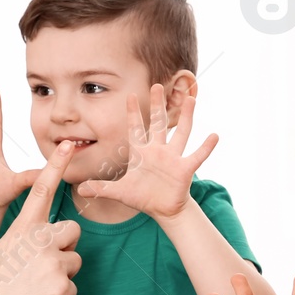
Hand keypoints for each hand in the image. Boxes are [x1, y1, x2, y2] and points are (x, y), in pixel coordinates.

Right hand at [0, 139, 82, 294]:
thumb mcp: (3, 250)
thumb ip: (26, 239)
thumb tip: (46, 242)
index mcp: (23, 227)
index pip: (41, 189)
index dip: (56, 165)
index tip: (69, 145)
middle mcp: (41, 239)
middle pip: (73, 230)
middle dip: (65, 246)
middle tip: (43, 265)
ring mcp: (53, 262)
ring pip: (75, 261)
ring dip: (61, 274)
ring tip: (36, 286)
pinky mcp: (62, 285)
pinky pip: (72, 288)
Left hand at [75, 84, 215, 219]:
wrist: (163, 209)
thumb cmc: (143, 197)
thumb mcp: (120, 192)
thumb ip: (101, 189)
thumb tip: (80, 189)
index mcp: (141, 153)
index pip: (135, 128)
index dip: (132, 112)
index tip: (129, 94)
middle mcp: (158, 150)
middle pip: (158, 123)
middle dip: (157, 105)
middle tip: (157, 84)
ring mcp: (173, 158)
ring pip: (181, 132)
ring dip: (186, 116)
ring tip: (191, 98)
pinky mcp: (185, 169)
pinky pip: (197, 156)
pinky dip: (206, 147)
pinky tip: (214, 135)